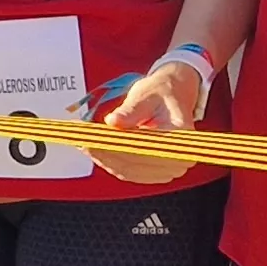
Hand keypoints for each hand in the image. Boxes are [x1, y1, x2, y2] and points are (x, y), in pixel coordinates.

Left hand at [90, 55, 212, 183]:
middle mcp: (180, 158)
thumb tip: (113, 121)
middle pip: (137, 165)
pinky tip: (95, 152)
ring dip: (106, 161)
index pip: (147, 151)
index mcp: (182, 137)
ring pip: (130, 172)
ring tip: (85, 145)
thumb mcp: (147, 94)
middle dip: (107, 155)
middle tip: (83, 143)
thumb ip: (131, 110)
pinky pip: (130, 172)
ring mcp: (169, 169)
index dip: (118, 149)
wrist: (172, 96)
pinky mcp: (156, 171)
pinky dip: (111, 163)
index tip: (94, 142)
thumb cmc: (161, 93)